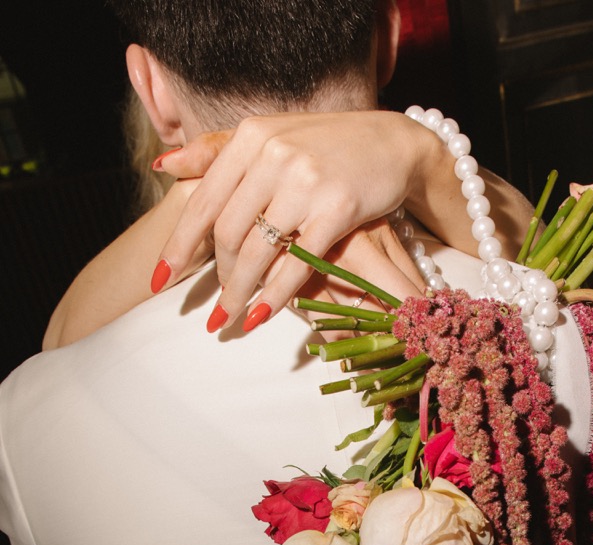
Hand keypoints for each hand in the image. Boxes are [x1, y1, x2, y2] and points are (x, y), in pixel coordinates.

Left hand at [151, 111, 438, 328]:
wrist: (392, 143)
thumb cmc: (327, 145)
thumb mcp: (269, 137)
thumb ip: (216, 152)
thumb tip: (162, 166)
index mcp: (250, 138)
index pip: (202, 200)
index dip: (177, 245)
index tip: (159, 280)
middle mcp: (273, 155)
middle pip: (228, 232)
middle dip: (218, 277)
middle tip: (216, 306)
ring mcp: (305, 181)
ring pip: (258, 252)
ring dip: (240, 293)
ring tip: (231, 319)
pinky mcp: (338, 208)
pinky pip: (298, 262)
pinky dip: (277, 294)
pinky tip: (262, 315)